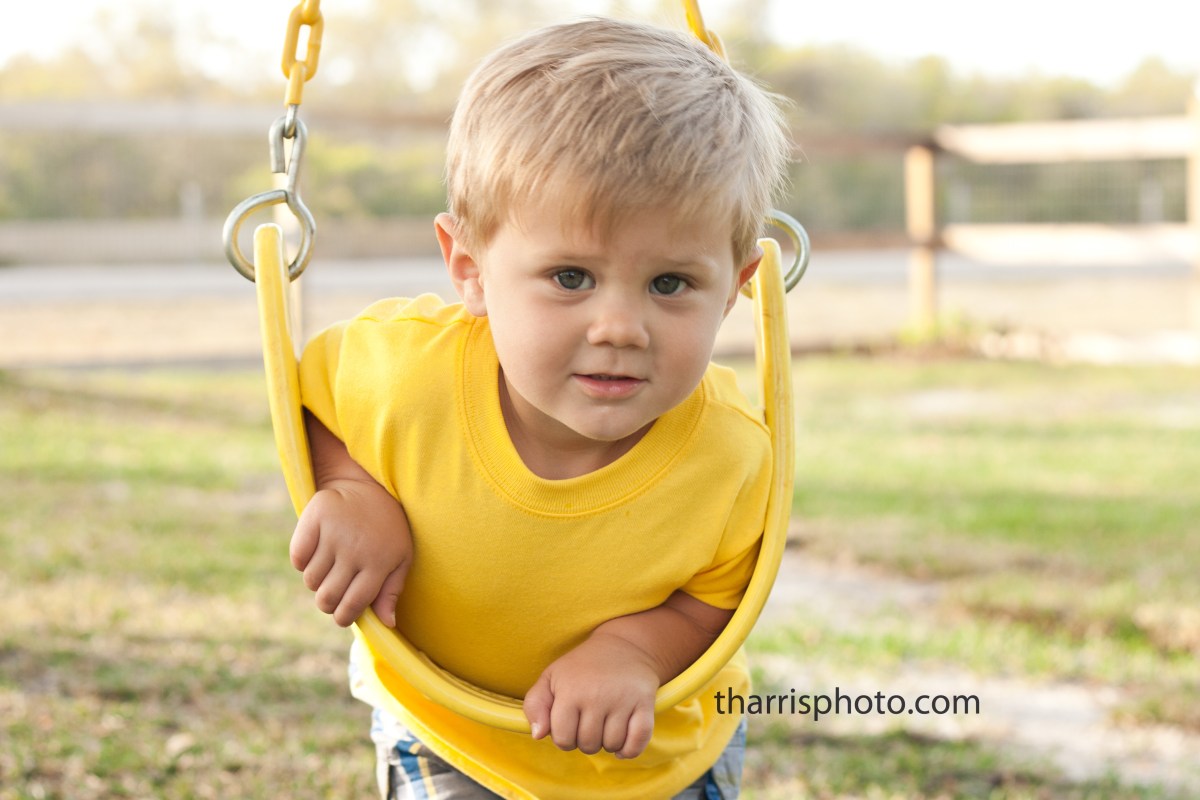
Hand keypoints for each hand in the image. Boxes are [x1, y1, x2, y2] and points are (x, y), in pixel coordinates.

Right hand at [289, 479, 412, 626]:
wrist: (370, 482)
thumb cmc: (388, 527)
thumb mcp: (401, 557)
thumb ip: (392, 590)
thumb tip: (387, 623)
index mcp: (379, 562)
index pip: (353, 605)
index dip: (343, 617)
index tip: (341, 616)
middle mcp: (355, 550)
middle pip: (327, 598)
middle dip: (328, 603)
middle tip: (333, 593)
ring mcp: (334, 534)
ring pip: (311, 580)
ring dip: (316, 580)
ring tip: (329, 566)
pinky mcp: (315, 518)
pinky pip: (297, 557)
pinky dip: (302, 560)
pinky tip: (315, 551)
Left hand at [523, 632, 658, 758]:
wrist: (624, 645)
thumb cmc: (581, 667)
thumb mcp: (550, 677)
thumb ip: (535, 705)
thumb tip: (538, 735)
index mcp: (571, 691)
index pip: (563, 739)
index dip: (564, 738)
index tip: (570, 724)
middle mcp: (597, 696)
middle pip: (588, 744)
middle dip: (585, 740)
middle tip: (589, 722)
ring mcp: (623, 700)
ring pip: (612, 745)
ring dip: (607, 743)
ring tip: (605, 725)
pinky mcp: (645, 703)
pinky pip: (638, 742)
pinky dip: (629, 750)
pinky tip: (622, 744)